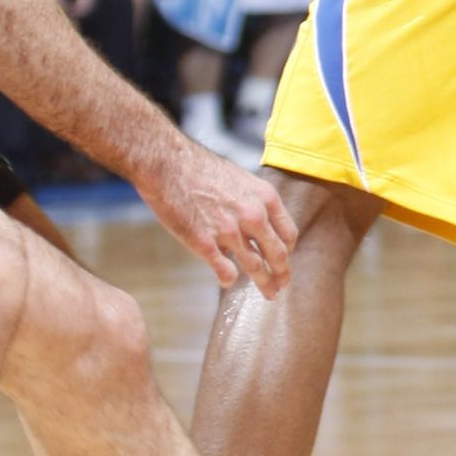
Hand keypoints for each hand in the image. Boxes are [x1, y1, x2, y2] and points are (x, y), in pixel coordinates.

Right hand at [138, 141, 297, 295]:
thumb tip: (261, 222)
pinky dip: (228, 279)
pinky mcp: (205, 242)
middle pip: (278, 254)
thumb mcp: (241, 179)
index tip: (285, 257)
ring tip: (268, 293)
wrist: (166, 163)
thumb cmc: (200, 169)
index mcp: (265, 198)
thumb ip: (254, 202)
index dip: (288, 249)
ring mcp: (230, 231)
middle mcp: (254, 216)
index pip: (288, 233)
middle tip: (282, 285)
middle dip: (282, 273)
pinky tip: (227, 281)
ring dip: (264, 283)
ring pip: (256, 266)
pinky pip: (225, 270)